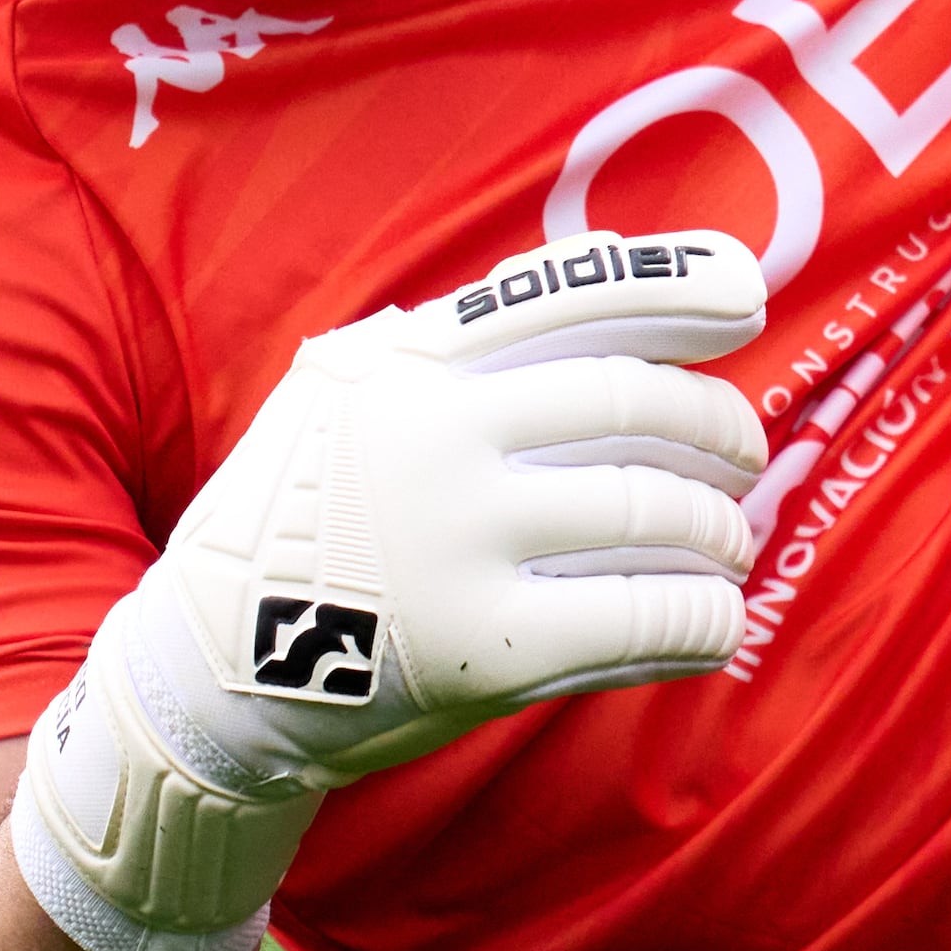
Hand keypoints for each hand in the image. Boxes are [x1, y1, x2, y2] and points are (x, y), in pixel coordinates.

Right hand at [10, 231, 768, 950]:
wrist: (204, 676)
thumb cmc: (305, 518)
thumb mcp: (346, 393)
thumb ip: (459, 340)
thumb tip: (622, 274)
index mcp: (413, 364)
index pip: (574, 294)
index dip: (677, 288)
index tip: (745, 296)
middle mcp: (439, 440)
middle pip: (641, 407)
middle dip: (721, 429)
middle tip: (741, 457)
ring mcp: (459, 546)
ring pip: (659, 514)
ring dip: (722, 531)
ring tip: (727, 543)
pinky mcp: (484, 652)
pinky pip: (645, 618)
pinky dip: (706, 616)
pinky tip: (717, 619)